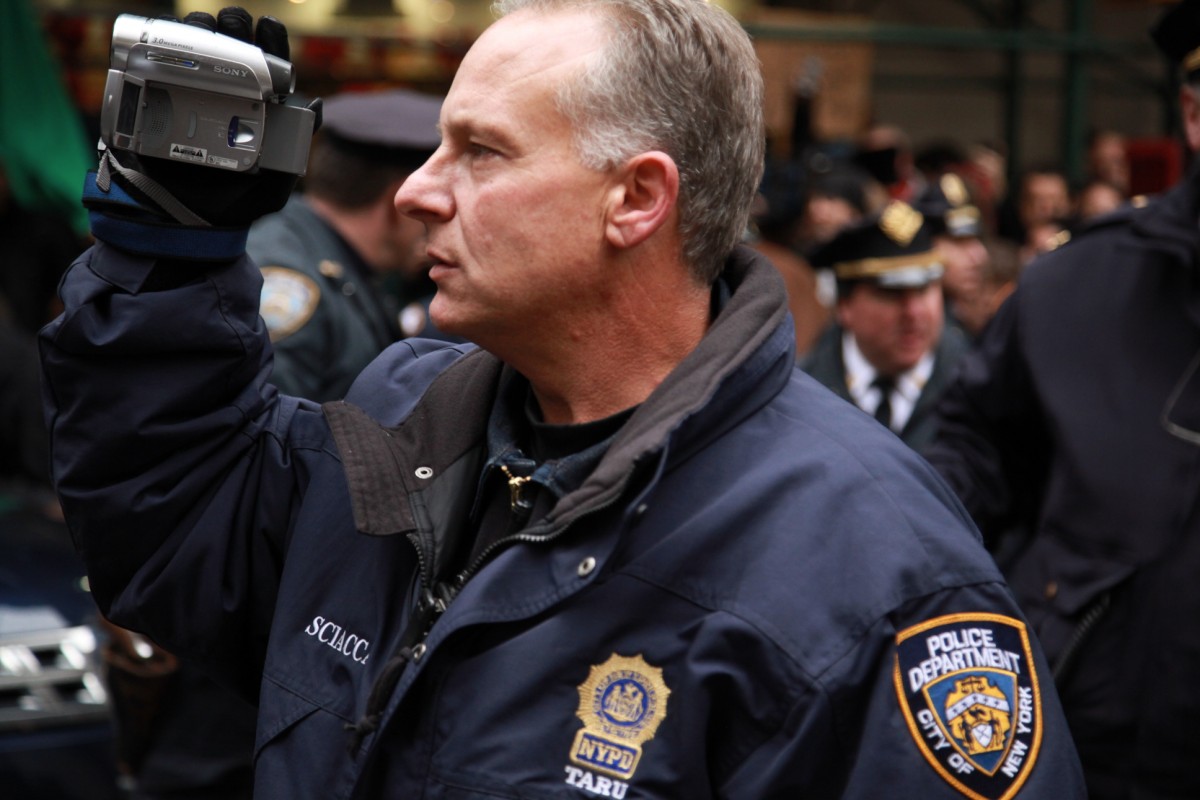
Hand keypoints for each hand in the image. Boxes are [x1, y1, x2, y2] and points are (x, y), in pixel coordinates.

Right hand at [92, 7, 320, 228]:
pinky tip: (169, 37)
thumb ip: (295, 153)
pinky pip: (156, 64)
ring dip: (200, 30)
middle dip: (233, 27)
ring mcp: (189, 96)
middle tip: (232, 22)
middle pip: (231, 49)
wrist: (185, 224)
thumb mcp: (272, 188)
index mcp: (257, 110)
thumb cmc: (235, 206)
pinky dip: (162, 43)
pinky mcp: (156, 102)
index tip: (267, 26)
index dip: (270, 41)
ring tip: (204, 27)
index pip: (268, 67)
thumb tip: (316, 105)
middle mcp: (225, 97)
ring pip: (195, 49)